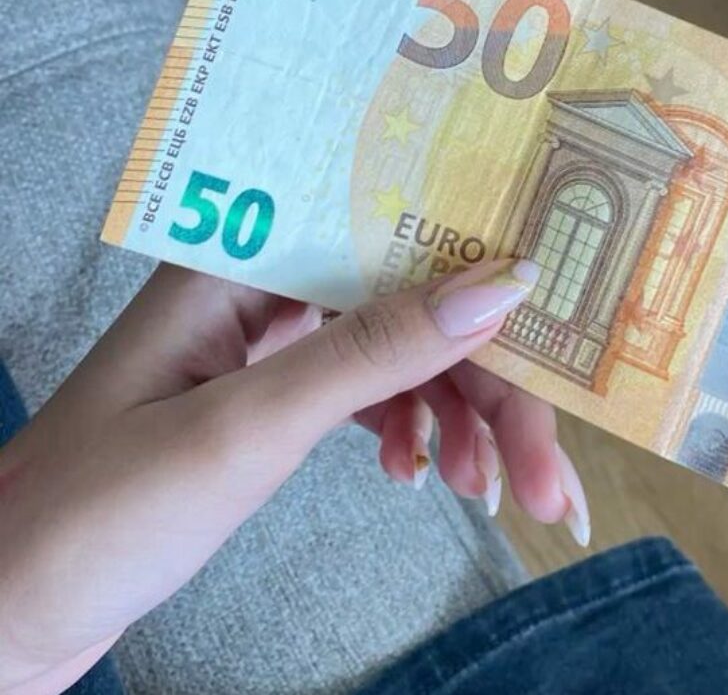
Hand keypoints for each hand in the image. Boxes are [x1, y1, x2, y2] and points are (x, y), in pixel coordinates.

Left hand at [0, 260, 588, 693]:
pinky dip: (410, 432)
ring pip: (400, 355)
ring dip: (458, 420)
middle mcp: (264, 283)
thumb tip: (501, 288)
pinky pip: (371, 395)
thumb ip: (375, 353)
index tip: (560, 326)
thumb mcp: (249, 427)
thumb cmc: (100, 509)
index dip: (483, 272)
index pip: (394, 234)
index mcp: (242, 254)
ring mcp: (272, 340)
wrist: (14, 606)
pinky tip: (419, 474)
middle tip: (547, 471)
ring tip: (491, 492)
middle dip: (487, 389)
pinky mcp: (276, 393)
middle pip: (411, 305)